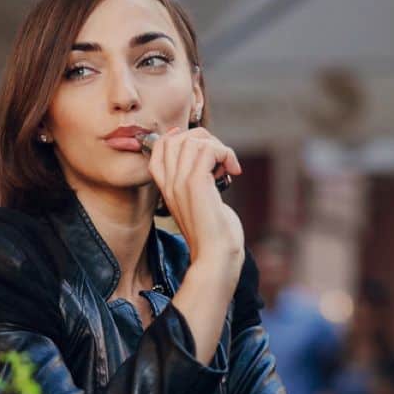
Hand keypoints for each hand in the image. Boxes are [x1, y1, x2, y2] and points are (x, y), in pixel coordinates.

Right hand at [145, 126, 244, 275]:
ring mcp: (180, 182)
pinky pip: (209, 150)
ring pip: (194, 141)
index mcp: (167, 188)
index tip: (202, 143)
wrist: (215, 256)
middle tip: (221, 159)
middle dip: (204, 139)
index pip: (159, 148)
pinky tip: (233, 171)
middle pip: (176, 139)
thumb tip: (212, 161)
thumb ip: (198, 183)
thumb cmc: (214, 234)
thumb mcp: (200, 203)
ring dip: (218, 147)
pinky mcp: (196, 183)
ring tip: (227, 167)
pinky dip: (226, 154)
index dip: (179, 137)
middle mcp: (170, 183)